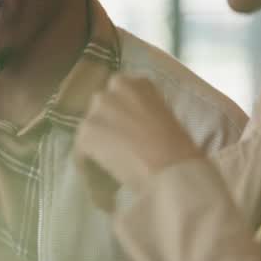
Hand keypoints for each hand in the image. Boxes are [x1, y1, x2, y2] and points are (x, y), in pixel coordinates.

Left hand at [75, 75, 201, 208]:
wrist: (172, 169)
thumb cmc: (179, 150)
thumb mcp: (165, 119)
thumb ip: (144, 113)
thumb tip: (131, 126)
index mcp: (139, 83)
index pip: (119, 92)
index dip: (121, 114)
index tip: (126, 130)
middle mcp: (115, 88)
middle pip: (101, 106)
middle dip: (106, 124)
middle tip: (116, 146)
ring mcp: (98, 109)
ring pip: (90, 127)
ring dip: (97, 143)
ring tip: (108, 163)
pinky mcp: (86, 131)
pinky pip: (81, 149)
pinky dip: (89, 163)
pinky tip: (100, 177)